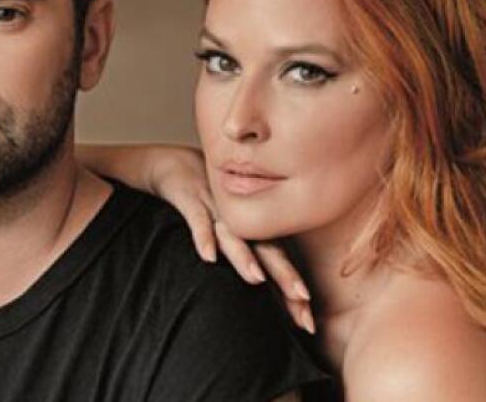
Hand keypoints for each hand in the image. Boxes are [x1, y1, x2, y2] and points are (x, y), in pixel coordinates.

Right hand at [145, 147, 314, 332]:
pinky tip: (209, 257)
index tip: (308, 321)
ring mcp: (217, 210)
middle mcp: (241, 222)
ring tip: (258, 279)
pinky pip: (198, 221)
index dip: (291, 290)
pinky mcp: (192, 201)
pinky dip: (203, 238)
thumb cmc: (207, 202)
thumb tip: (262, 296)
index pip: (279, 263)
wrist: (177, 163)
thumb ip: (245, 256)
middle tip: (303, 300)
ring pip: (234, 237)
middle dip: (284, 276)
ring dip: (244, 258)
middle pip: (267, 251)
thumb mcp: (229, 229)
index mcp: (253, 230)